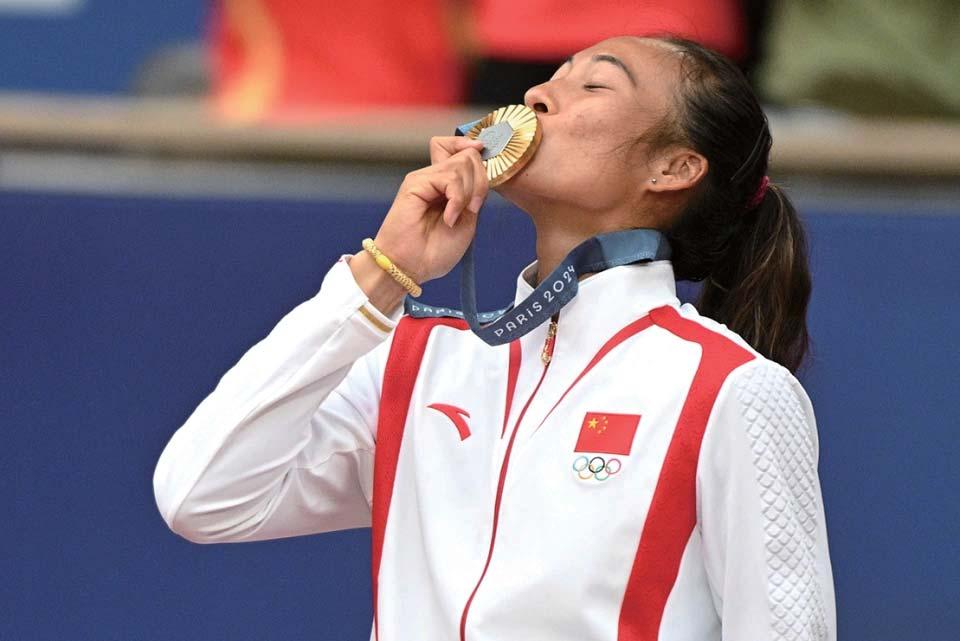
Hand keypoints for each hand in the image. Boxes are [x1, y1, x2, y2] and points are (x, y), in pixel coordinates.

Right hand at [349, 136, 487, 313]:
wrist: (411, 267)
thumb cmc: (436, 250)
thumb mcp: (467, 219)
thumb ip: (474, 193)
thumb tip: (480, 165)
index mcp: (448, 184)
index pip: (461, 148)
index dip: (476, 150)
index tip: (486, 163)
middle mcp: (435, 177)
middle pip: (468, 154)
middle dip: (481, 181)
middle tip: (473, 208)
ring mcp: (425, 178)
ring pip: (463, 164)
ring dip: (469, 193)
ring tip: (458, 216)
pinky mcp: (415, 182)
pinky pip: (450, 178)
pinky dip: (457, 199)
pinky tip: (449, 218)